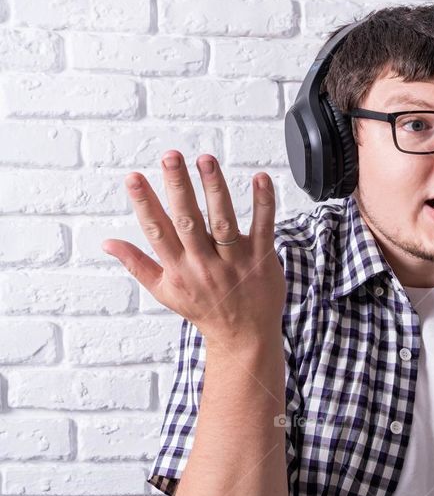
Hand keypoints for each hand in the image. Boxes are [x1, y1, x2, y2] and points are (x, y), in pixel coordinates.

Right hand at [101, 151, 285, 346]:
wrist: (244, 338)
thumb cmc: (203, 310)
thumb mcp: (165, 291)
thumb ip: (137, 264)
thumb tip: (108, 243)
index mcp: (178, 269)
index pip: (157, 231)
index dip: (144, 204)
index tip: (134, 178)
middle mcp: (204, 264)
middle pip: (188, 221)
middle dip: (178, 187)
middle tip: (170, 156)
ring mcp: (234, 262)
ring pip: (223, 221)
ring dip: (214, 188)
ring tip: (205, 159)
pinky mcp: (261, 260)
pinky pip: (263, 227)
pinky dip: (263, 203)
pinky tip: (260, 179)